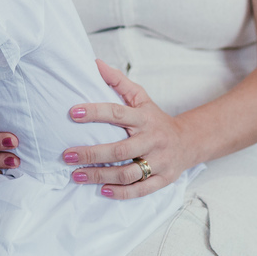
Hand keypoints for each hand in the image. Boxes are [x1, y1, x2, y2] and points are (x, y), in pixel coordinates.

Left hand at [63, 60, 195, 198]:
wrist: (189, 141)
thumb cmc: (155, 118)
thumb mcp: (140, 97)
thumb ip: (118, 82)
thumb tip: (95, 63)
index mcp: (144, 118)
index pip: (117, 113)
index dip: (94, 112)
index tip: (72, 113)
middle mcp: (152, 140)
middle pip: (120, 150)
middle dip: (91, 154)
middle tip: (67, 155)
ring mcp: (159, 162)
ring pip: (128, 173)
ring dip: (100, 176)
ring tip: (76, 175)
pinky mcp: (163, 179)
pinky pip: (141, 190)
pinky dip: (121, 192)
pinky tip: (102, 190)